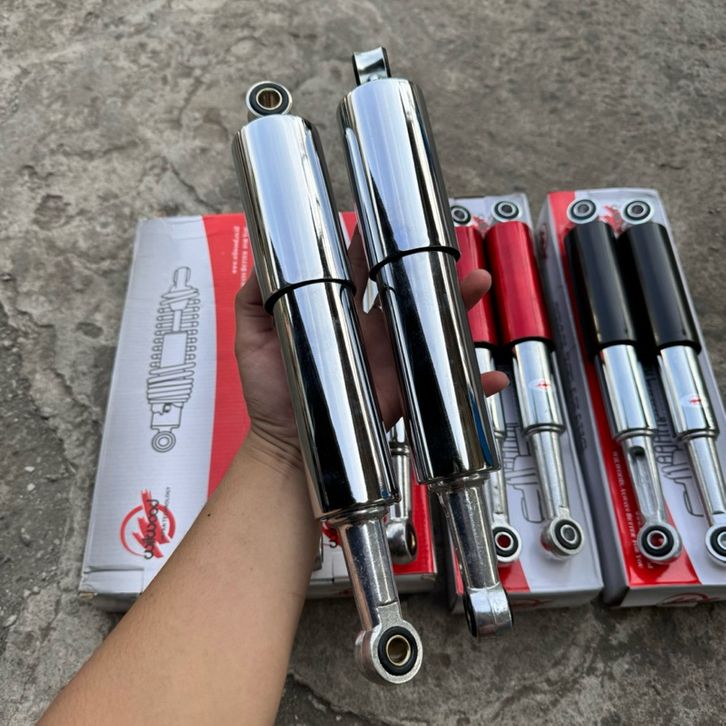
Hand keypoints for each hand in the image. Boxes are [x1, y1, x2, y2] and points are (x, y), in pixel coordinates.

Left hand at [235, 231, 508, 456]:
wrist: (289, 446)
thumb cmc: (270, 392)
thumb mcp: (252, 340)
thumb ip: (253, 300)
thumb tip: (262, 258)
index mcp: (340, 313)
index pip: (361, 270)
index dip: (373, 244)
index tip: (384, 219)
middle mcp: (371, 330)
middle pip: (404, 289)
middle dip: (426, 264)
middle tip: (443, 242)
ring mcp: (391, 359)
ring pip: (431, 325)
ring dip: (459, 304)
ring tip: (478, 283)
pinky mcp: (403, 391)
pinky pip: (442, 384)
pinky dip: (472, 382)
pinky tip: (491, 376)